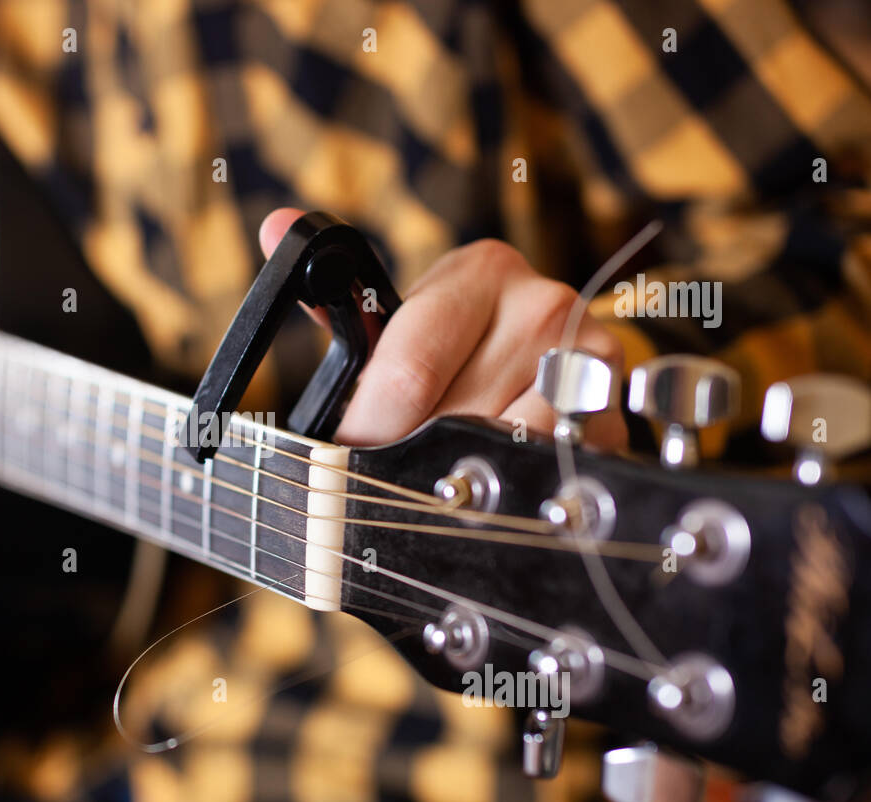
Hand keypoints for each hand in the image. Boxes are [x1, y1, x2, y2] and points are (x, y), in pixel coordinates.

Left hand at [259, 208, 627, 449]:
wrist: (540, 377)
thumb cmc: (451, 355)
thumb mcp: (394, 329)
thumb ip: (336, 302)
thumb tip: (274, 224)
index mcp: (480, 271)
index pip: (407, 372)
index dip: (368, 431)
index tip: (344, 462)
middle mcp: (544, 304)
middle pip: (454, 420)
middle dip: (414, 462)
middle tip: (394, 476)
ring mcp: (591, 359)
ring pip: (505, 452)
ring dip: (468, 476)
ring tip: (451, 468)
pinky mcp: (618, 414)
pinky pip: (552, 470)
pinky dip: (517, 486)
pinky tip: (498, 476)